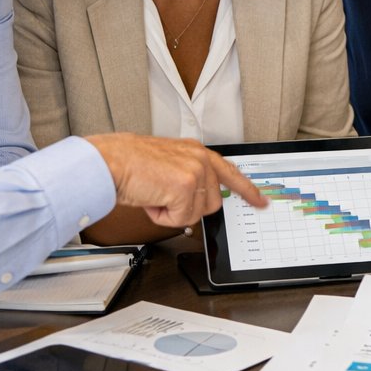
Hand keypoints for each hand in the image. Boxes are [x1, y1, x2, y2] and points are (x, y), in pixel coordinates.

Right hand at [87, 133, 265, 227]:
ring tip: (154, 194)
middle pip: (213, 203)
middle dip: (188, 208)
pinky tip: (151, 199)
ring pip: (197, 213)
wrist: (109, 162)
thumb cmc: (128, 164)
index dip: (247, 190)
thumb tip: (196, 199)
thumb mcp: (166, 164)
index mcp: (196, 151)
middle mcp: (200, 158)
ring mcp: (195, 171)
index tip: (261, 202)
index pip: (230, 173)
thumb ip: (188, 175)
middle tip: (164, 197)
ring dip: (173, 212)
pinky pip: (181, 219)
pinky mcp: (186, 186)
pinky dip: (162, 216)